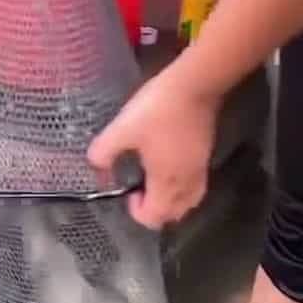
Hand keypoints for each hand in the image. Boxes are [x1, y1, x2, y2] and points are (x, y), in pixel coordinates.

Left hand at [88, 65, 220, 229]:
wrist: (196, 84)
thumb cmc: (158, 109)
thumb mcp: (122, 128)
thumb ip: (104, 152)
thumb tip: (96, 168)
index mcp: (164, 183)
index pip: (153, 218)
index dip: (137, 212)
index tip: (129, 192)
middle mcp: (184, 184)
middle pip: (170, 216)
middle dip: (153, 210)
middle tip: (140, 189)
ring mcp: (198, 174)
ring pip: (186, 205)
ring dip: (169, 202)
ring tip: (156, 183)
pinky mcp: (205, 160)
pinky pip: (195, 190)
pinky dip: (181, 191)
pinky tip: (171, 172)